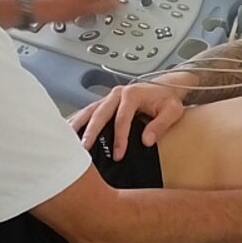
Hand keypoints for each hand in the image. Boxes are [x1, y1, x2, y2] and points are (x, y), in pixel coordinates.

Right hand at [69, 81, 187, 158]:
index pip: (122, 119)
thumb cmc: (168, 100)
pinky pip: (89, 111)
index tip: (118, 154)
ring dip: (79, 125)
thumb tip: (146, 141)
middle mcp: (118, 94)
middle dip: (91, 131)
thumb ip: (161, 124)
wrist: (166, 87)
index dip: (119, 138)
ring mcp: (109, 97)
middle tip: (84, 148)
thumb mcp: (173, 111)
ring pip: (90, 110)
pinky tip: (70, 131)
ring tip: (68, 140)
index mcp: (132, 94)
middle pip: (100, 113)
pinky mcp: (106, 102)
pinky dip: (79, 120)